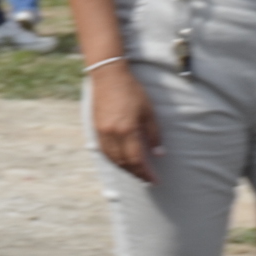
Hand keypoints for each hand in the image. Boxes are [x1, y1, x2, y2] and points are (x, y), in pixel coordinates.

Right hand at [90, 64, 163, 183]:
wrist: (108, 75)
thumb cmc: (131, 91)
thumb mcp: (148, 112)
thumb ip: (154, 134)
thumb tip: (159, 154)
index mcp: (127, 130)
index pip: (137, 160)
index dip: (146, 173)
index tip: (155, 180)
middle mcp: (112, 134)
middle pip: (124, 163)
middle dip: (137, 174)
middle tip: (147, 179)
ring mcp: (102, 132)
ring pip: (113, 159)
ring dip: (125, 168)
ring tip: (136, 172)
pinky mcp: (96, 128)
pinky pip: (105, 151)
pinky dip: (114, 159)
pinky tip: (121, 160)